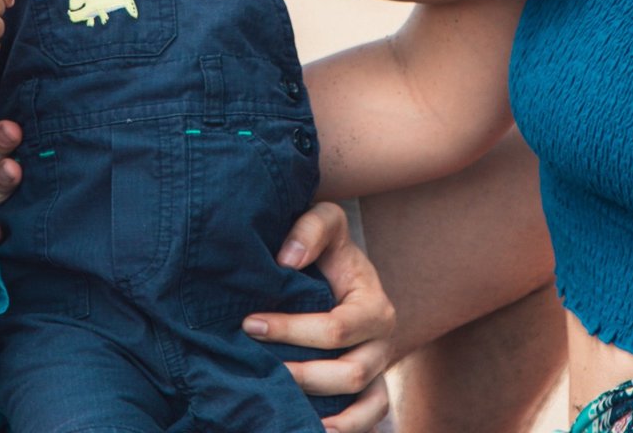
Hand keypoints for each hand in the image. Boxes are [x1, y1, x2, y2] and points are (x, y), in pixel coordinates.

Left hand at [241, 202, 393, 432]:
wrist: (334, 264)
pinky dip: (346, 428)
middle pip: (349, 373)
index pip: (336, 329)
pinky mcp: (370, 388)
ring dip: (324, 411)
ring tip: (283, 406)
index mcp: (374, 304)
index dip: (291, 331)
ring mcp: (380, 368)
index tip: (249, 324)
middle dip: (300, 374)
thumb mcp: (323, 220)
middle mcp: (384, 341)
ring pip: (364, 404)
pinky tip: (311, 428)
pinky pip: (369, 417)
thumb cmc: (326, 245)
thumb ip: (310, 228)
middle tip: (257, 364)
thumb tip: (287, 259)